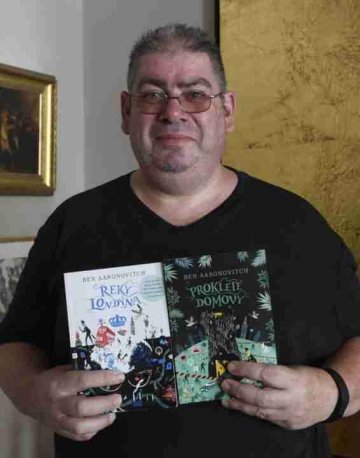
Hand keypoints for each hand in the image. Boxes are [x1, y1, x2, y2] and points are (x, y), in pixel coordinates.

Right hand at [22, 365, 123, 440]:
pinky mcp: (59, 430)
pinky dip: (92, 431)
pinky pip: (77, 436)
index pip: (83, 381)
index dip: (103, 379)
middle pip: (82, 407)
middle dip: (104, 404)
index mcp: (60, 383)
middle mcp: (58, 403)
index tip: (119, 377)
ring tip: (112, 414)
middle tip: (118, 398)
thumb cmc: (53, 380)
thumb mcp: (65, 369)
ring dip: (100, 421)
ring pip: (80, 426)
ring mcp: (58, 419)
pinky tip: (100, 422)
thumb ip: (83, 371)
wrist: (30, 396)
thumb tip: (109, 370)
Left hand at [220, 361, 337, 429]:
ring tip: (226, 398)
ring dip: (240, 404)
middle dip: (239, 390)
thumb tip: (245, 367)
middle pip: (260, 397)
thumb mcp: (292, 367)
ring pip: (260, 411)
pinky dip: (252, 412)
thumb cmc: (307, 377)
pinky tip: (241, 406)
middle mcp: (291, 398)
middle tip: (225, 383)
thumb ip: (272, 370)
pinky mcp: (288, 424)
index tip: (231, 366)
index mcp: (293, 379)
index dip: (246, 370)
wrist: (330, 397)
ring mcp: (289, 414)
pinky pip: (266, 418)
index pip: (265, 374)